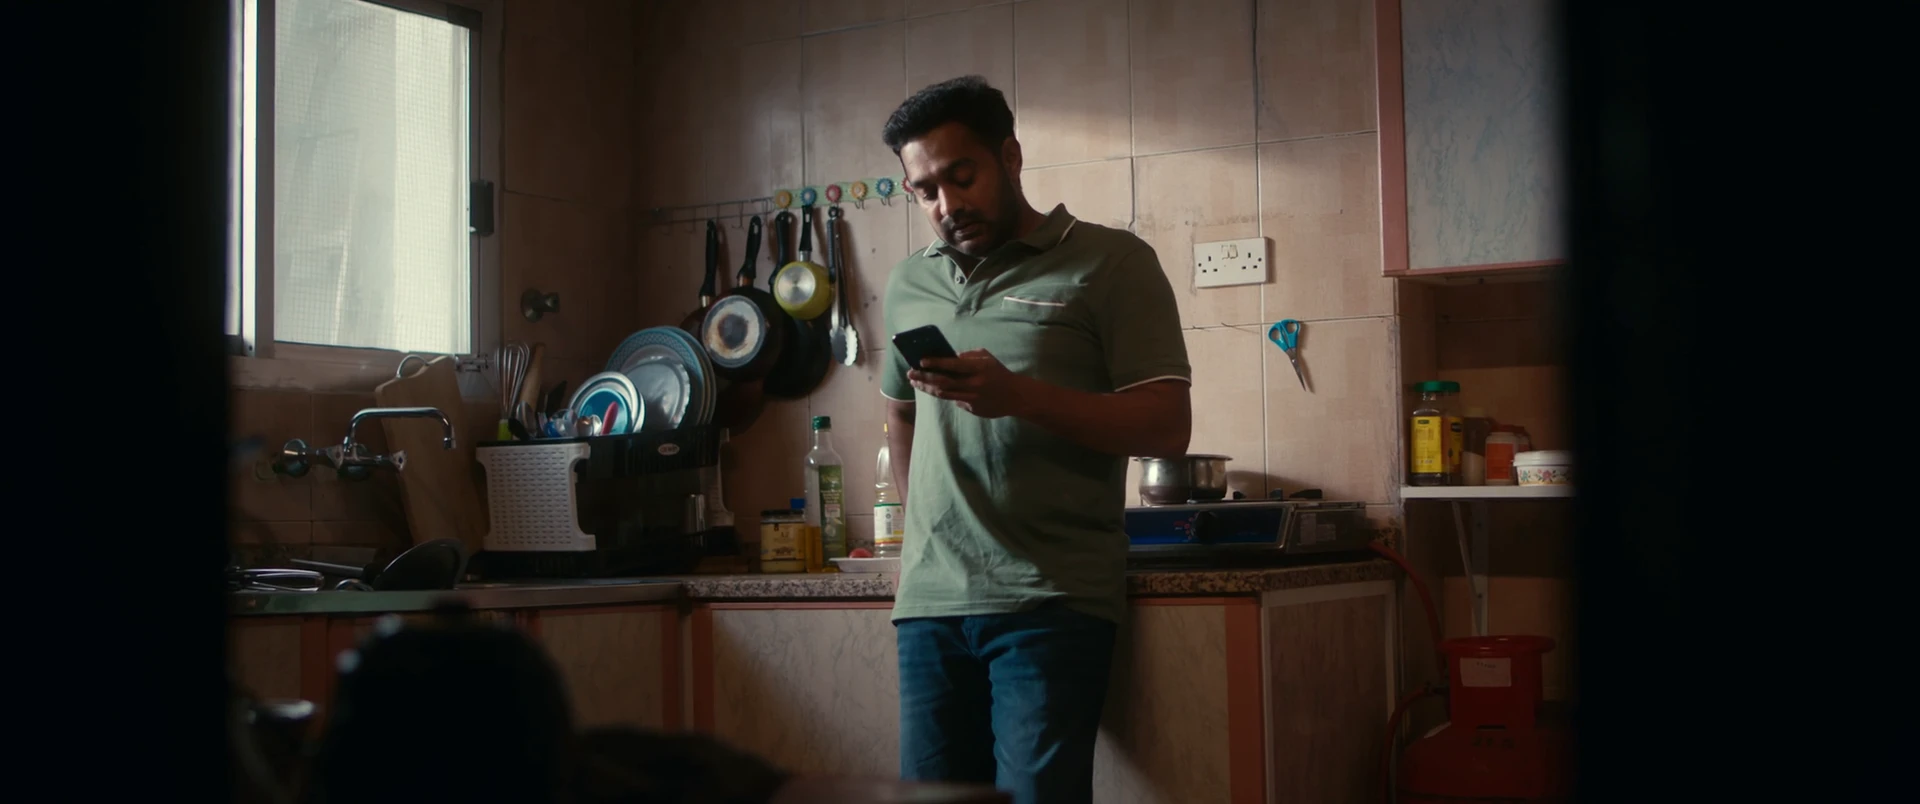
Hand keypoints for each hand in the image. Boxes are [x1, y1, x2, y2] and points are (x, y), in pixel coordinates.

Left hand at [908, 349, 1034, 418]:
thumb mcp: (987, 358)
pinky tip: (932, 388)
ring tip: (915, 382)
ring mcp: (972, 398)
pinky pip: (953, 400)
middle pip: (943, 382)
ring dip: (927, 387)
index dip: (935, 363)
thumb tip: (948, 357)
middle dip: (924, 377)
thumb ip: (968, 356)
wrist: (1016, 396)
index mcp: (978, 369)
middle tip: (910, 373)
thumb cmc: (999, 373)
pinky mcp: (971, 409)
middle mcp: (973, 384)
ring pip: (943, 393)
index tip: (921, 361)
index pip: (953, 365)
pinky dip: (942, 393)